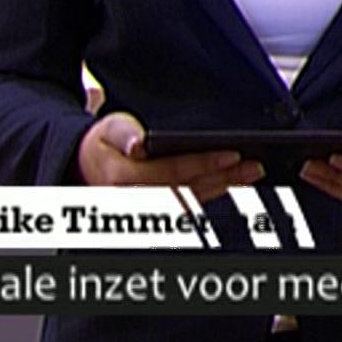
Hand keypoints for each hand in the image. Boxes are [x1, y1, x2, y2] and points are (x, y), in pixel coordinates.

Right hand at [75, 112, 263, 202]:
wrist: (86, 166)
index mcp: (123, 179)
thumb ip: (123, 133)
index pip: (172, 173)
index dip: (204, 163)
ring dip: (225, 188)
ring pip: (194, 201)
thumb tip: (137, 143)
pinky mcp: (159, 212)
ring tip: (252, 172)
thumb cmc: (103, 143)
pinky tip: (234, 182)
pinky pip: (191, 205)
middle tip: (255, 165)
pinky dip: (215, 193)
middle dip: (225, 179)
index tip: (233, 153)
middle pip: (189, 191)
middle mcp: (138, 201)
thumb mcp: (109, 128)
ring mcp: (149, 211)